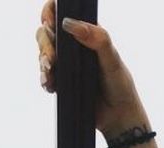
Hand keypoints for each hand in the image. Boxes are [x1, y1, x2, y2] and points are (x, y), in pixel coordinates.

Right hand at [35, 1, 149, 138]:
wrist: (119, 118)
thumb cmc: (120, 86)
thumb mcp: (113, 60)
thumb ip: (98, 39)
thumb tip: (70, 24)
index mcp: (86, 35)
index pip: (62, 14)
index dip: (50, 12)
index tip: (49, 21)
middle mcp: (73, 47)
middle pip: (46, 33)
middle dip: (44, 43)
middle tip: (51, 57)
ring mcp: (66, 65)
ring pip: (43, 54)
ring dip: (42, 61)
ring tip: (49, 71)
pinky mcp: (62, 83)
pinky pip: (46, 77)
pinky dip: (45, 79)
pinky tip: (49, 84)